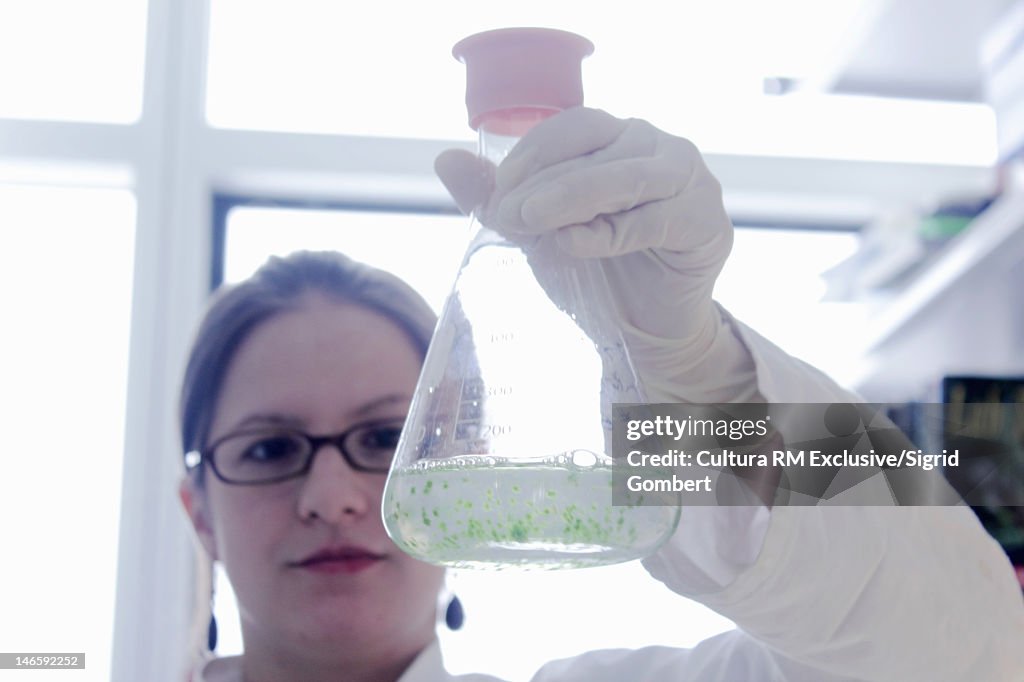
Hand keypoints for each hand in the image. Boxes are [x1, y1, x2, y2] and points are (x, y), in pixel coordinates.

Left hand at [436, 107, 754, 403]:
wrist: (644, 329)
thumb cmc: (595, 270)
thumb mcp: (538, 231)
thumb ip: (497, 197)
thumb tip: (444, 160)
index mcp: (619, 138)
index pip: (573, 126)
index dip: (531, 155)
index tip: (495, 196)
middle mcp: (658, 147)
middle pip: (598, 145)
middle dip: (543, 181)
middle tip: (504, 215)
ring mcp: (690, 180)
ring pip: (627, 176)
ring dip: (572, 197)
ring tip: (530, 223)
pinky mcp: (708, 221)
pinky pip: (657, 219)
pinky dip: (613, 232)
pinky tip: (575, 245)